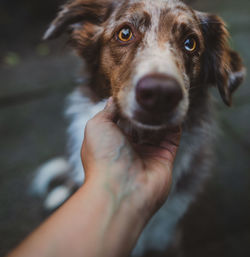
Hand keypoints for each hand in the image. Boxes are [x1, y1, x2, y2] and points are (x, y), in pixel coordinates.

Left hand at [81, 98, 180, 217]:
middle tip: (153, 93)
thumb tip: (114, 99)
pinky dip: (175, 125)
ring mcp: (148, 153)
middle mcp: (130, 148)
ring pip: (158, 129)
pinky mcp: (164, 159)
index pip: (123, 119)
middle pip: (141, 124)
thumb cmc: (103, 155)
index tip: (136, 90)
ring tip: (165, 97)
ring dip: (161, 115)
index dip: (129, 106)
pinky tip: (175, 110)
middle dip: (146, 110)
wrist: (120, 188)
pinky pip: (172, 138)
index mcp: (112, 141)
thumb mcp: (96, 126)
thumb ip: (107, 111)